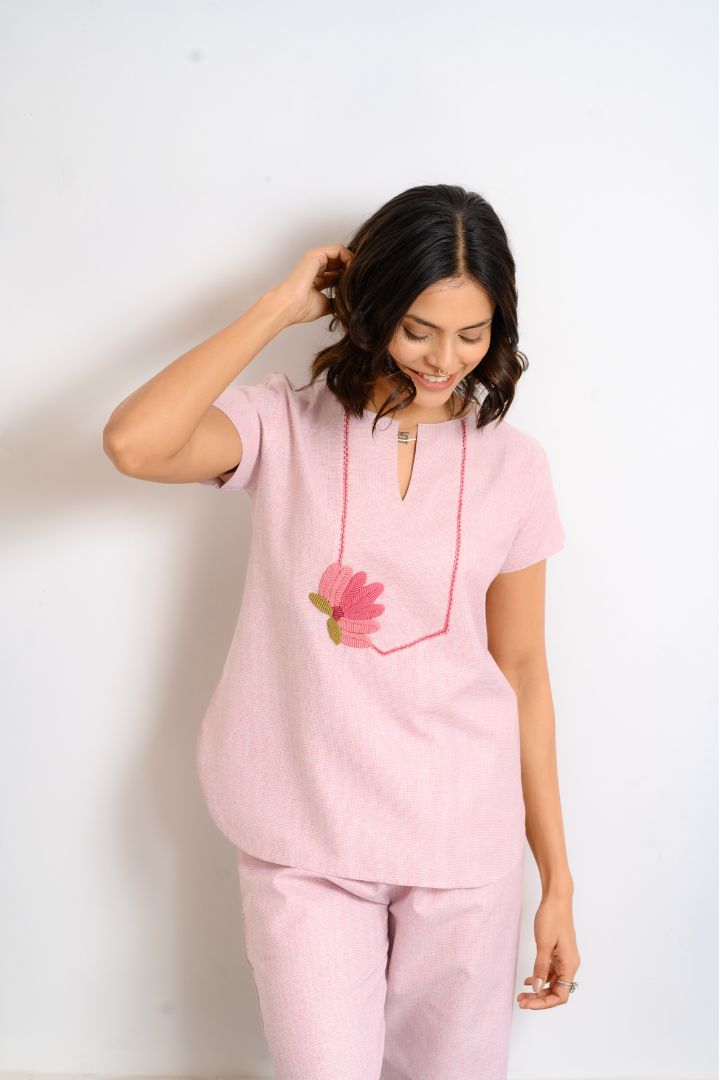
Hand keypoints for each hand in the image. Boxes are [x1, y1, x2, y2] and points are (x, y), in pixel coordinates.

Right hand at [270, 244, 353, 326]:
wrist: (289, 306)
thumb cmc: (302, 308)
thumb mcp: (326, 305)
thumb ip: (336, 302)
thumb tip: (347, 305)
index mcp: (317, 279)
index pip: (338, 273)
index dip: (349, 278)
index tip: (357, 287)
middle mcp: (316, 267)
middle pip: (341, 262)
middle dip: (352, 270)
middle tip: (361, 280)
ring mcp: (315, 259)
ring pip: (341, 254)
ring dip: (352, 263)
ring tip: (358, 276)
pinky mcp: (316, 254)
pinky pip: (339, 250)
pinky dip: (349, 258)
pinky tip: (352, 270)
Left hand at [517, 893, 580, 1009]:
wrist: (556, 899)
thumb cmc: (552, 918)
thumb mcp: (543, 944)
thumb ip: (540, 968)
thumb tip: (538, 989)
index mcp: (569, 965)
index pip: (561, 995)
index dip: (544, 1003)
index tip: (527, 1004)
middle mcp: (570, 965)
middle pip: (556, 991)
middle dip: (539, 999)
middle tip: (520, 1000)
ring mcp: (565, 959)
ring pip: (552, 982)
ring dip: (538, 990)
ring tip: (522, 994)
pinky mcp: (559, 953)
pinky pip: (551, 972)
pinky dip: (540, 977)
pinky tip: (529, 980)